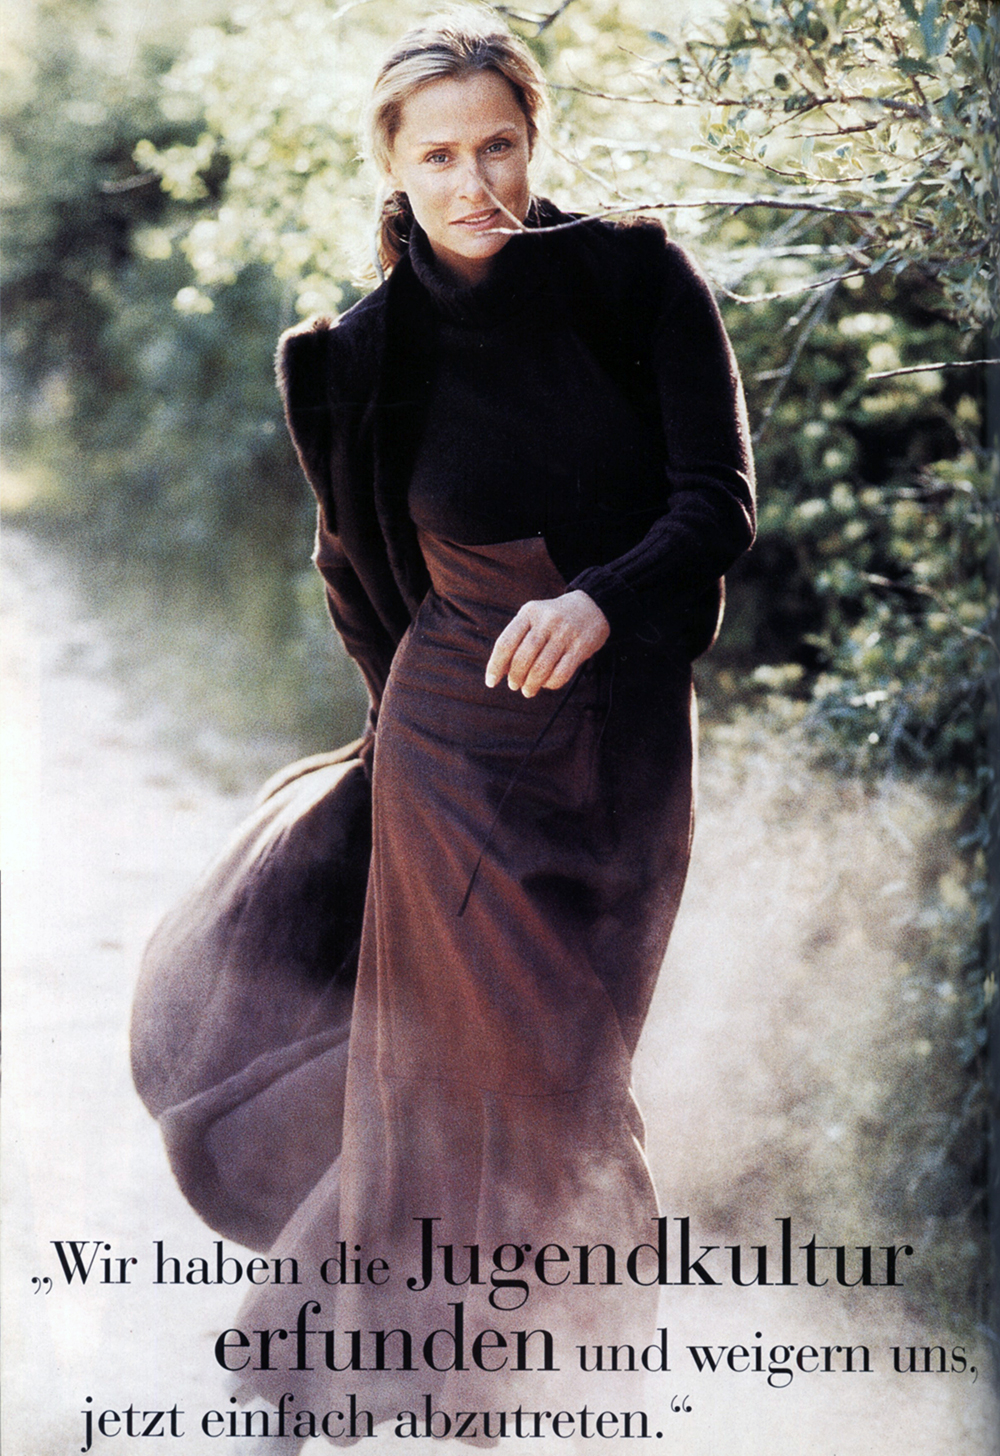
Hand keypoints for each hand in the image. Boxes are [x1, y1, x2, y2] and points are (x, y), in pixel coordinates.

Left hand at [485, 590, 609, 696]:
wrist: (592, 606)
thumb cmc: (553, 619)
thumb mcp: (533, 619)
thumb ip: (517, 640)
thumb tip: (500, 670)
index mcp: (529, 613)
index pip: (505, 643)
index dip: (495, 666)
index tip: (491, 682)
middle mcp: (546, 621)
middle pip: (522, 658)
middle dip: (515, 677)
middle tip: (514, 685)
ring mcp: (565, 634)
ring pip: (541, 669)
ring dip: (531, 685)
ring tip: (527, 690)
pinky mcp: (581, 647)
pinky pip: (561, 673)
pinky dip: (550, 684)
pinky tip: (546, 684)